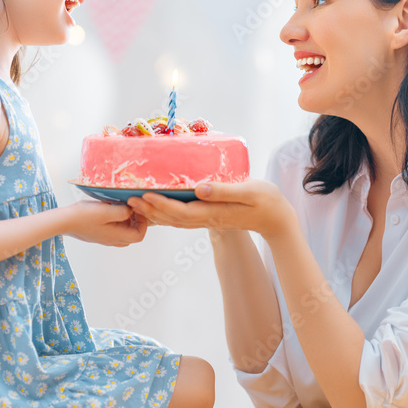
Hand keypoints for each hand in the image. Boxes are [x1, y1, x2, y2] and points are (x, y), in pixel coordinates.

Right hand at [65, 201, 148, 246]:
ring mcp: (104, 238)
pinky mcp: (98, 234)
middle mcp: (112, 240)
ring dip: (127, 221)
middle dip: (137, 221)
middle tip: (132, 207)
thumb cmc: (83, 216)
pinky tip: (110, 209)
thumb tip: (132, 210)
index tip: (138, 209)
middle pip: (133, 235)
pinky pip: (114, 230)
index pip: (139, 235)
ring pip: (124, 233)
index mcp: (116, 236)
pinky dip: (117, 221)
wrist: (63, 221)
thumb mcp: (106, 211)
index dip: (143, 223)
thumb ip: (123, 211)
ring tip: (122, 207)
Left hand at [127, 179, 294, 239]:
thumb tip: (199, 188)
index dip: (162, 205)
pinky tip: (157, 208)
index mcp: (215, 213)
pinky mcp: (210, 216)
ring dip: (155, 213)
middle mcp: (208, 218)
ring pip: (176, 219)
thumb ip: (224, 190)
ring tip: (136, 203)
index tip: (145, 195)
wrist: (277, 219)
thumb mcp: (249, 192)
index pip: (182, 211)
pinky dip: (166, 214)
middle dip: (151, 209)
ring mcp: (209, 219)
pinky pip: (183, 218)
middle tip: (130, 199)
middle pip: (173, 217)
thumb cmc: (266, 202)